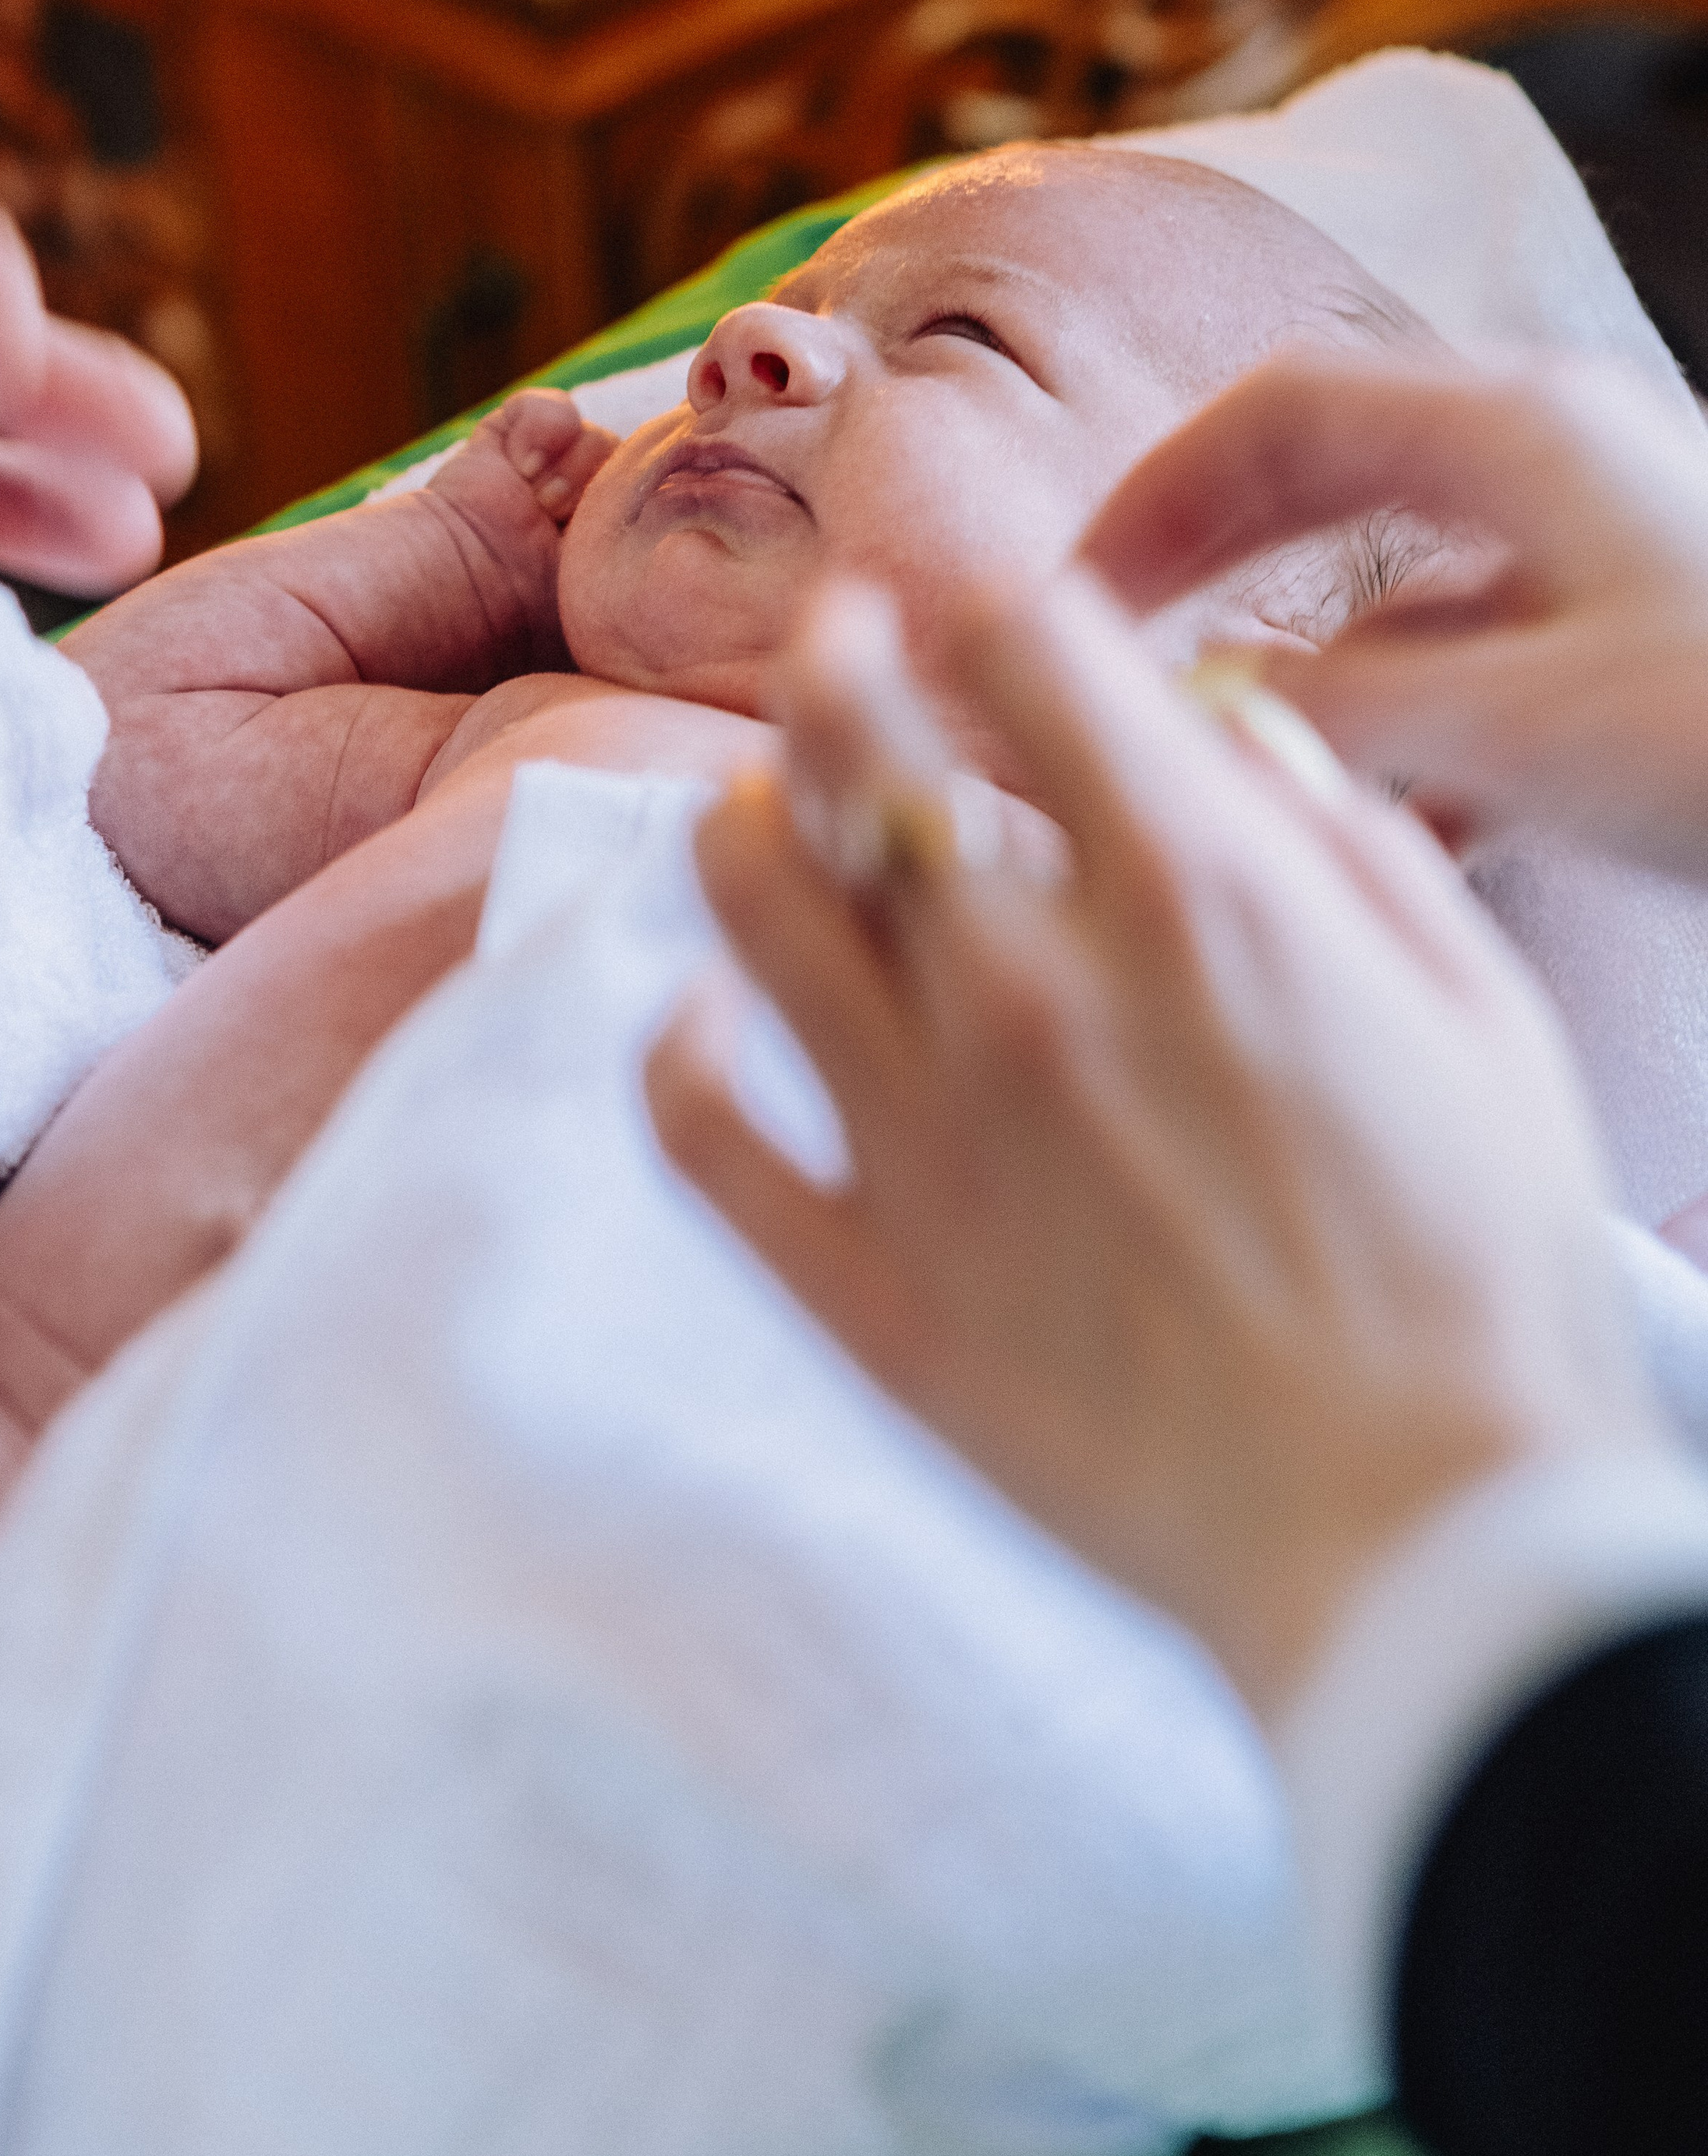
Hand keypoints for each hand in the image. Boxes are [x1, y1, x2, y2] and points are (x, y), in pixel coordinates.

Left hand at [648, 576, 1654, 1716]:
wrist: (1421, 1543)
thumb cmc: (1481, 1283)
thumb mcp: (1478, 1015)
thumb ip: (1346, 845)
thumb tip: (1228, 737)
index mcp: (1195, 898)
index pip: (1023, 646)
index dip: (993, 611)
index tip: (988, 632)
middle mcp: (1030, 983)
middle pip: (852, 736)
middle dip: (833, 655)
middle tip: (835, 647)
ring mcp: (923, 1129)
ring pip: (744, 894)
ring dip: (751, 823)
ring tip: (781, 821)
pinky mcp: (859, 1279)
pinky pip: (691, 1124)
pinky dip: (674, 1043)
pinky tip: (707, 1014)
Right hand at [1081, 349, 1707, 875]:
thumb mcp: (1529, 727)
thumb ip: (1347, 708)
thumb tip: (1203, 705)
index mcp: (1519, 432)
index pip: (1275, 412)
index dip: (1154, 493)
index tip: (1073, 590)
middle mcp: (1557, 460)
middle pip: (1326, 477)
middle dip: (1206, 566)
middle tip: (1108, 652)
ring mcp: (1604, 542)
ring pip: (1403, 589)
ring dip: (1308, 672)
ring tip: (1229, 759)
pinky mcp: (1639, 634)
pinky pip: (1484, 666)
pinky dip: (1412, 736)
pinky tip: (1383, 830)